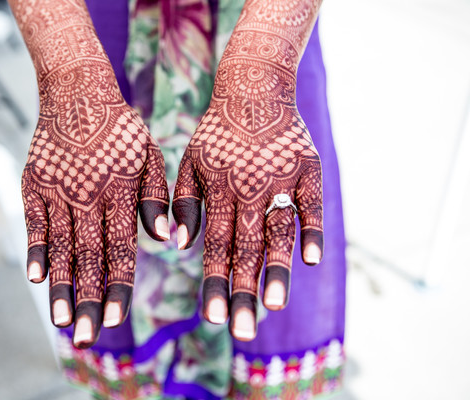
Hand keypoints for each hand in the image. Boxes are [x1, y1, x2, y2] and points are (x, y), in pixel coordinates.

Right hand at [21, 59, 168, 347]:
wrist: (77, 93)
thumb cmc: (121, 130)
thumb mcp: (149, 158)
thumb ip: (156, 199)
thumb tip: (166, 239)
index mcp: (119, 193)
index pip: (119, 250)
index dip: (117, 286)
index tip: (114, 319)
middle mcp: (87, 197)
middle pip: (88, 257)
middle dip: (87, 300)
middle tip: (85, 337)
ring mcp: (58, 192)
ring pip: (60, 248)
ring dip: (61, 286)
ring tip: (61, 320)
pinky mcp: (35, 185)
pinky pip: (34, 223)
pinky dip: (36, 250)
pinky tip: (36, 277)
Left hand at [172, 0, 322, 340]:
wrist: (254, 89)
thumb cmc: (217, 133)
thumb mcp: (190, 162)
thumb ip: (185, 204)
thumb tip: (180, 246)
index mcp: (219, 192)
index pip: (214, 245)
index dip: (213, 282)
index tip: (211, 318)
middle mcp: (248, 190)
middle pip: (245, 248)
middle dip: (242, 291)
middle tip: (242, 332)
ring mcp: (280, 180)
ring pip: (278, 231)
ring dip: (276, 269)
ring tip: (274, 306)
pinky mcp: (308, 170)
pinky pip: (312, 204)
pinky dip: (312, 230)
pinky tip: (312, 260)